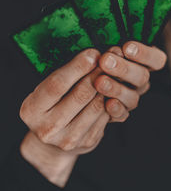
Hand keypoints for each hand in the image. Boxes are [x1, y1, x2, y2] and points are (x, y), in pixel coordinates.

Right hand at [19, 49, 107, 185]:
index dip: (78, 67)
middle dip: (97, 74)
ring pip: (97, 105)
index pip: (57, 84)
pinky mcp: (87, 142)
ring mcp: (68, 138)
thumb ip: (64, 76)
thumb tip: (92, 56)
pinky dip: (112, 99)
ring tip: (113, 72)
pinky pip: (105, 116)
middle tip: (109, 59)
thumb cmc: (50, 106)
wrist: (52, 141)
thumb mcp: (45, 91)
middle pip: (80, 95)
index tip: (93, 53)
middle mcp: (48, 127)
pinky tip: (113, 88)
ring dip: (108, 86)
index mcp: (32, 109)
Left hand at [95, 41, 166, 121]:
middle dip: (123, 68)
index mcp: (143, 62)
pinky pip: (123, 114)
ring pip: (132, 97)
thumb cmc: (94, 57)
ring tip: (99, 81)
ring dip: (116, 88)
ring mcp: (131, 97)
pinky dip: (116, 109)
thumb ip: (113, 48)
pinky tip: (107, 103)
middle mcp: (139, 80)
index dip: (145, 54)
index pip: (156, 59)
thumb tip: (113, 48)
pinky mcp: (120, 112)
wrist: (80, 82)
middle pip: (142, 77)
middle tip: (105, 61)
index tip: (127, 47)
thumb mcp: (105, 47)